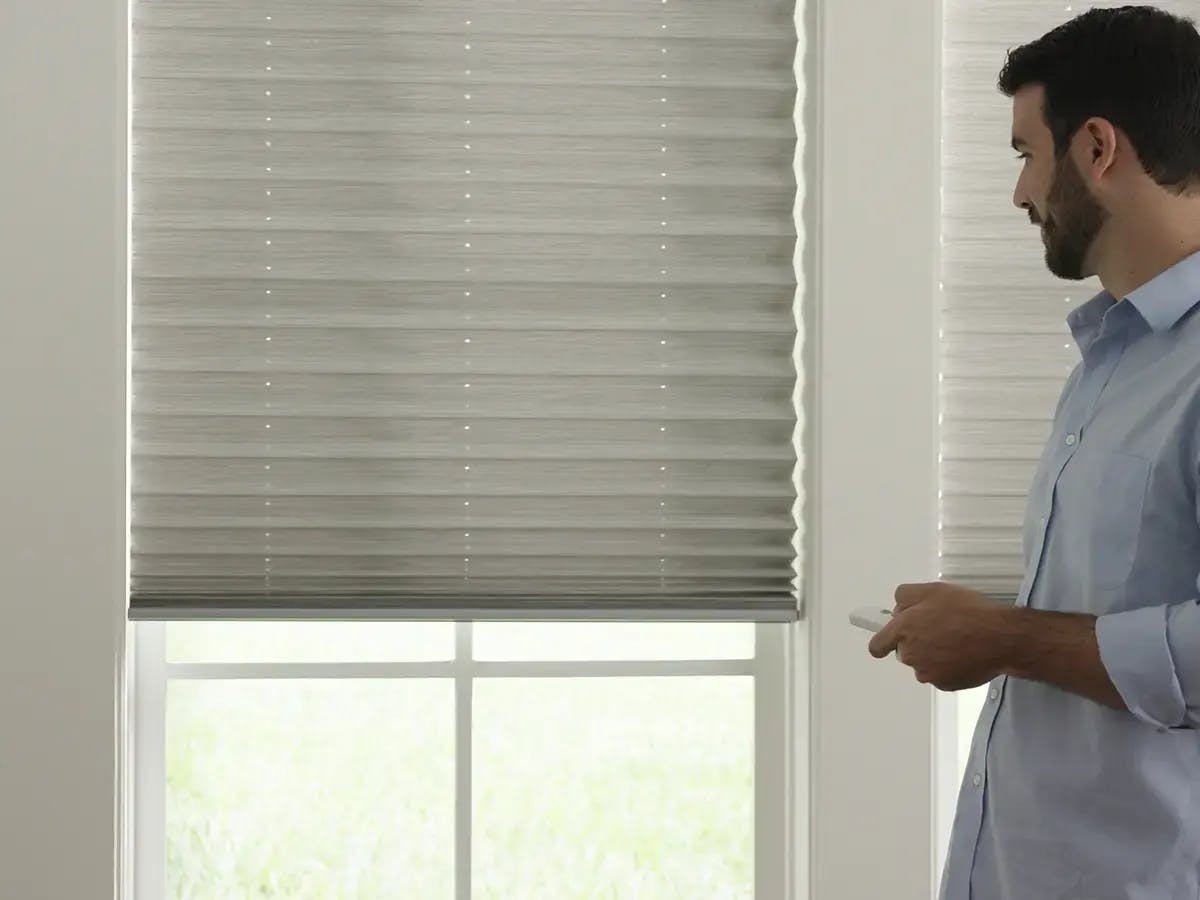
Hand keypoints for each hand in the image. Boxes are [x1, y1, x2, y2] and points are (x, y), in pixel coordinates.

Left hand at [868, 582, 1013, 691]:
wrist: (1000, 638)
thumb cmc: (966, 610)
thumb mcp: (933, 590)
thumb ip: (906, 596)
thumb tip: (897, 610)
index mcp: (903, 630)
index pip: (878, 645)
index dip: (883, 642)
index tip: (890, 640)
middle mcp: (911, 655)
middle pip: (905, 652)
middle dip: (917, 642)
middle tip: (940, 629)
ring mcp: (928, 673)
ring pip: (924, 665)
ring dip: (934, 656)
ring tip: (957, 641)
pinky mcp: (945, 685)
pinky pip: (941, 676)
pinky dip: (949, 668)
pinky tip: (965, 655)